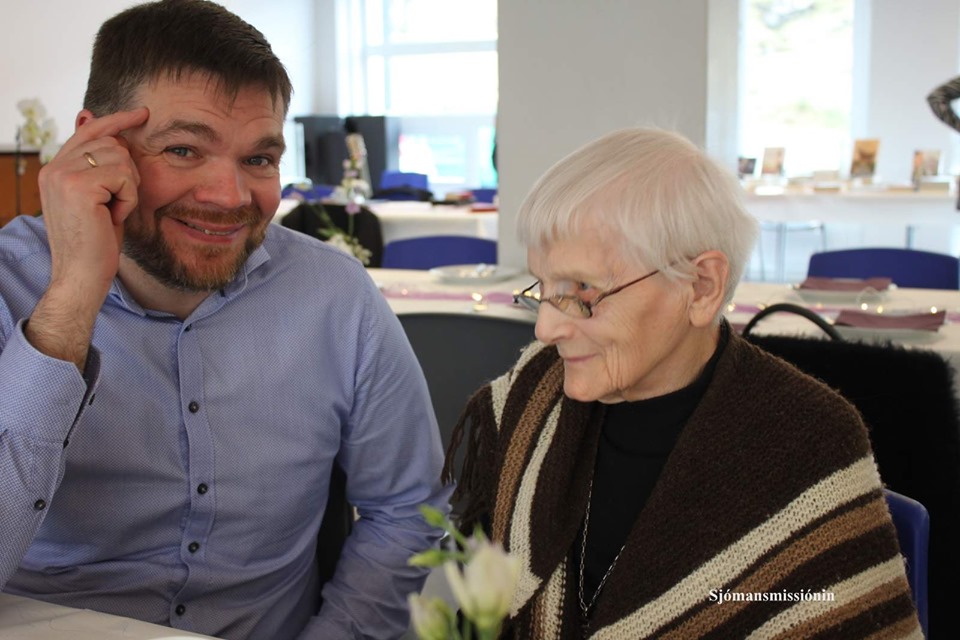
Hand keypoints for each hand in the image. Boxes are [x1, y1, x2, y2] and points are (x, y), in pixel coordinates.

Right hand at [37, 107, 148, 297]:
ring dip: (128, 189)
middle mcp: (54, 168)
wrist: (81, 275)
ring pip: (121, 158)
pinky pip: (125, 177)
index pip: (89, 131)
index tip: (141, 113)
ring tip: (112, 212)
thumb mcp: (97, 197)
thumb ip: (95, 163)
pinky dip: (129, 199)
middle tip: (116, 203)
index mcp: (54, 169)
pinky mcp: (79, 186)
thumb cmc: (95, 242)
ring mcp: (63, 175)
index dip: (116, 120)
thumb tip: (88, 116)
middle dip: (127, 172)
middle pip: (111, 143)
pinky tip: (113, 217)